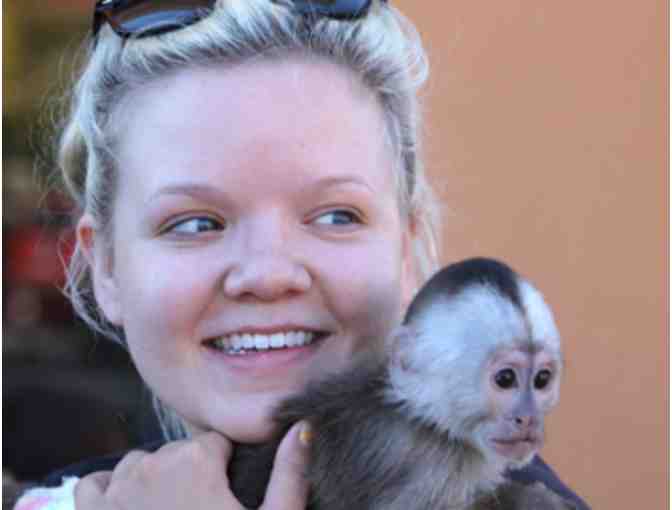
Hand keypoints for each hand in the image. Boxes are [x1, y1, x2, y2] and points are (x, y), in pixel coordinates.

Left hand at [74, 422, 309, 509]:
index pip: (215, 442)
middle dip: (194, 473)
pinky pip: (94, 484)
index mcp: (195, 460)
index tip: (230, 496)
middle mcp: (151, 465)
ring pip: (139, 463)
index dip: (227, 467)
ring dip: (154, 480)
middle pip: (178, 452)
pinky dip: (110, 490)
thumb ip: (290, 473)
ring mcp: (115, 491)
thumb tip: (302, 426)